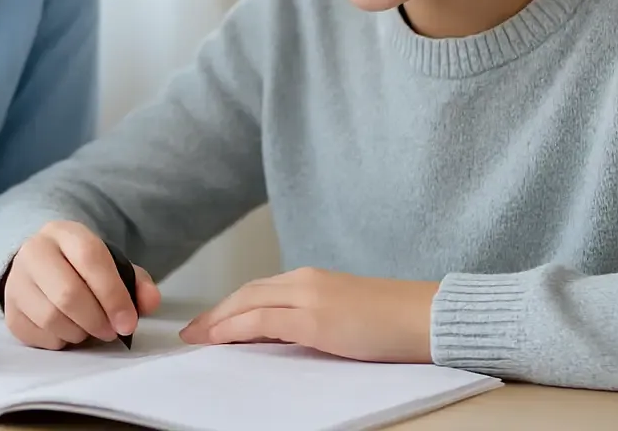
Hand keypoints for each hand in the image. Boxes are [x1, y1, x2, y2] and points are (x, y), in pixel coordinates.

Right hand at [2, 221, 162, 349]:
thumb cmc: (83, 268)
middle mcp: (34, 251)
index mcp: (64, 233)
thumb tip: (150, 302)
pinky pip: (37, 336)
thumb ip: (137, 282)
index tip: (128, 322)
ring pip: (51, 318)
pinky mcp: (9, 310)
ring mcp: (16, 281)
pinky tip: (68, 331)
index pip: (90, 258)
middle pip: (67, 293)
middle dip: (97, 320)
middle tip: (111, 331)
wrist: (42, 266)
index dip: (113, 294)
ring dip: (79, 333)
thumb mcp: (113, 265)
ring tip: (90, 330)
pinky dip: (59, 341)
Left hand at [179, 268, 438, 363]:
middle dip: (216, 312)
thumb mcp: (345, 314)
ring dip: (218, 320)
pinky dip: (235, 328)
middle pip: (247, 293)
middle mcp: (305, 281)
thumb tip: (284, 334)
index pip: (259, 290)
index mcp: (313, 279)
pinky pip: (263, 321)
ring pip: (249, 303)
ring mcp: (309, 297)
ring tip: (197, 338)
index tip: (209, 322)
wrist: (425, 316)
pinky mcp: (315, 318)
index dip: (230, 305)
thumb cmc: (394, 320)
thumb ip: (313, 318)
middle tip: (192, 332)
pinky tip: (220, 338)